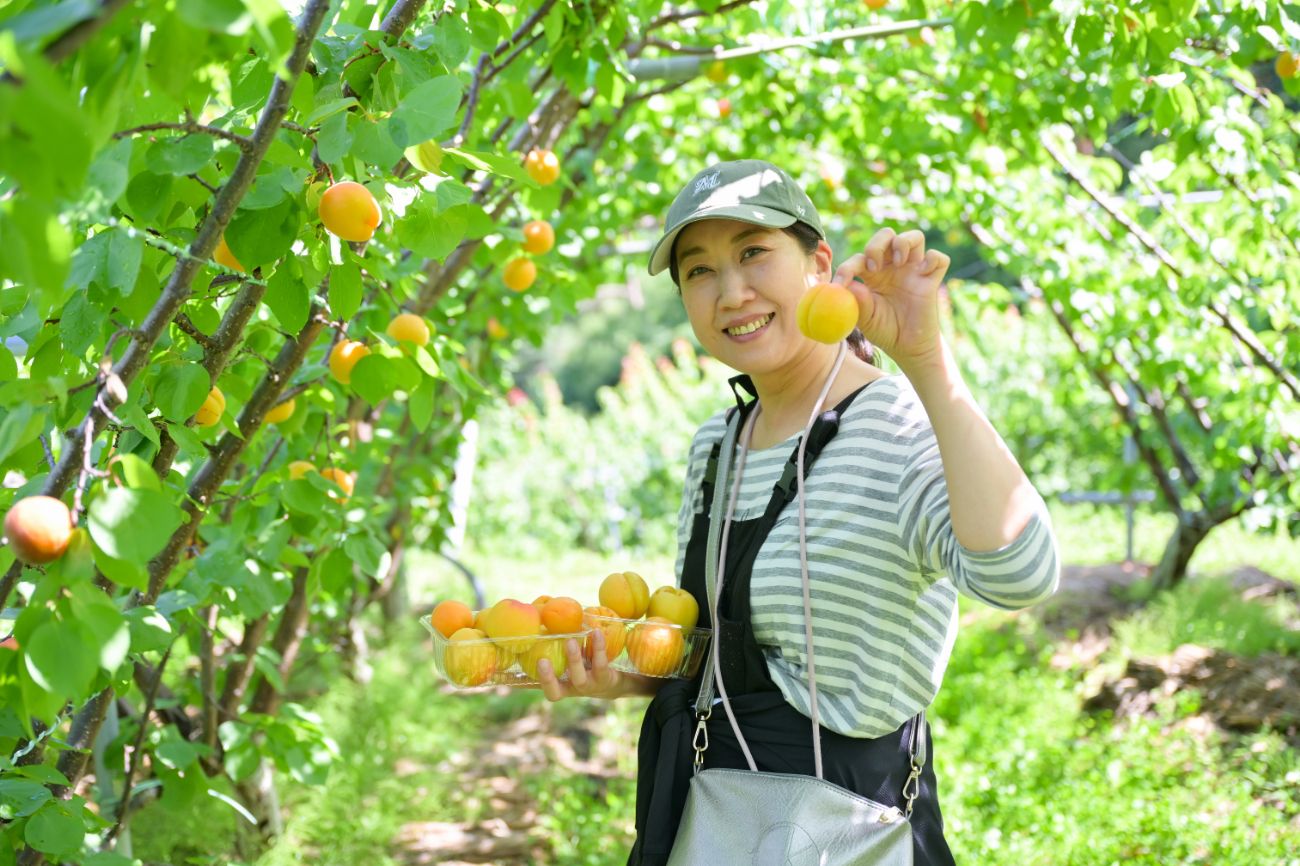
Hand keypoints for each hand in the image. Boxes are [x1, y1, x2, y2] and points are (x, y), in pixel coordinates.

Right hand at [534, 631, 624, 701]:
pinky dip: (598, 647)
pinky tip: (596, 632)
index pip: (543, 688)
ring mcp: (589, 686)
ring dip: (573, 659)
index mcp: (562, 686)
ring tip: (569, 641)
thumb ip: (558, 649)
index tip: (519, 673)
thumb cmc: (588, 667)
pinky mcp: (606, 679)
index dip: (531, 684)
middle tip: (542, 660)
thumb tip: (540, 624)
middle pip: (556, 691)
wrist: (617, 682)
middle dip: (547, 678)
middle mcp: (573, 689)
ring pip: (579, 678)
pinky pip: (600, 664)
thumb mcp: (573, 661)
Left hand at [831, 228, 950, 368]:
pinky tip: (923, 272)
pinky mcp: (932, 279)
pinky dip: (933, 258)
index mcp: (872, 274)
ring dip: (903, 243)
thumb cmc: (885, 331)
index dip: (848, 267)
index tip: (842, 283)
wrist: (909, 348)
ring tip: (898, 263)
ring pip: (914, 237)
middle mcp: (893, 267)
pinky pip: (938, 258)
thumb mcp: (867, 321)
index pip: (859, 258)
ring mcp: (914, 270)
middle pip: (886, 235)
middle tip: (874, 268)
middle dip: (876, 245)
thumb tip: (848, 286)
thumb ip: (859, 303)